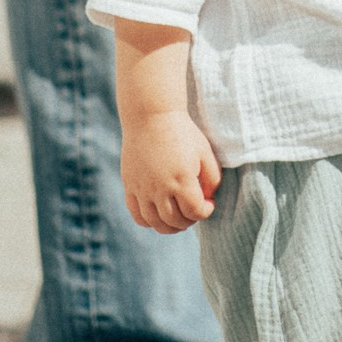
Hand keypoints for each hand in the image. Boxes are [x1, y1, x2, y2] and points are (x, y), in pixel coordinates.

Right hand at [121, 109, 221, 234]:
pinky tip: (159, 215)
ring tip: (180, 218)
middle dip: (190, 221)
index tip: (209, 204)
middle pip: (176, 221)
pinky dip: (149, 222)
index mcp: (182, 179)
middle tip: (195, 211)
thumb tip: (208, 199)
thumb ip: (212, 178)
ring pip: (156, 223)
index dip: (206, 212)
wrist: (151, 115)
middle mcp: (160, 187)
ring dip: (170, 226)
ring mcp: (143, 188)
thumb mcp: (204, 151)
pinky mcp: (130, 186)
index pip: (195, 211)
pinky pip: (138, 215)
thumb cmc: (182, 132)